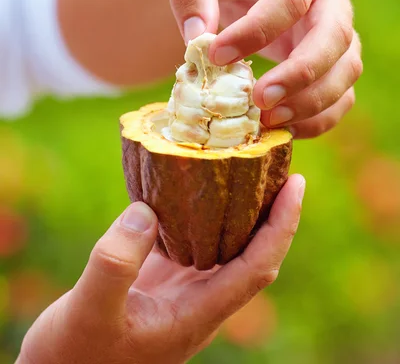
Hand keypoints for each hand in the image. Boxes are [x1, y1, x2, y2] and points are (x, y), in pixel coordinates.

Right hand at [17, 174, 304, 363]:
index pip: (258, 266)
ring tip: (243, 167)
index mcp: (197, 314)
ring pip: (223, 245)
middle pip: (252, 252)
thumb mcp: (90, 312)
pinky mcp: (160, 281)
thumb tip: (146, 211)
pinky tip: (189, 187)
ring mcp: (180, 291)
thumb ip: (116, 264)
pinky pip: (191, 240)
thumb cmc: (73, 356)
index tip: (296, 184)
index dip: (282, 226)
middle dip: (271, 210)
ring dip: (240, 209)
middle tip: (276, 164)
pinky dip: (199, 212)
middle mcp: (198, 301)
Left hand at [169, 0, 361, 137]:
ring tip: (268, 121)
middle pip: (335, 34)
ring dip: (314, 101)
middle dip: (301, 74)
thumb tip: (197, 39)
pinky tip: (283, 126)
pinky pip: (340, 87)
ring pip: (347, 66)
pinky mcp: (326, 49)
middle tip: (259, 102)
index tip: (216, 56)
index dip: (257, 31)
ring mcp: (333, 19)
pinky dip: (320, 114)